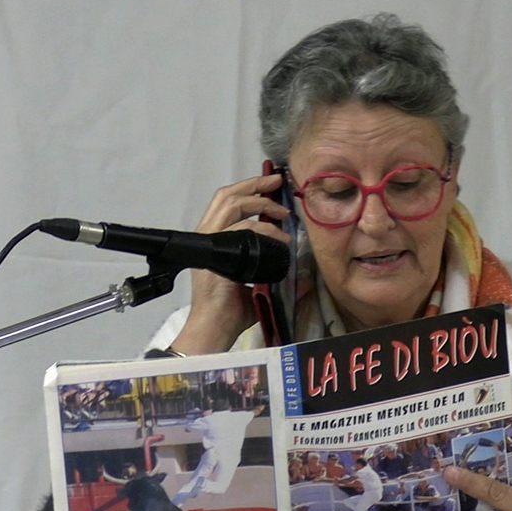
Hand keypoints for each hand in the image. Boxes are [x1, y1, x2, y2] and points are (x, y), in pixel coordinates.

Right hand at [169, 173, 291, 354]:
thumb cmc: (231, 312)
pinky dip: (264, 229)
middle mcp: (207, 236)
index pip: (226, 202)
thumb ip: (278, 278)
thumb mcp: (258, 288)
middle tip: (277, 181)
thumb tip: (304, 277)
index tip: (271, 186)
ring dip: (260, 203)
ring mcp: (209, 243)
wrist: (214, 328)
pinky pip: (241, 230)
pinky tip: (280, 238)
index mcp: (213, 240)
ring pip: (231, 205)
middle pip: (226, 195)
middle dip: (254, 184)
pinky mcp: (216, 253)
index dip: (248, 189)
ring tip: (282, 211)